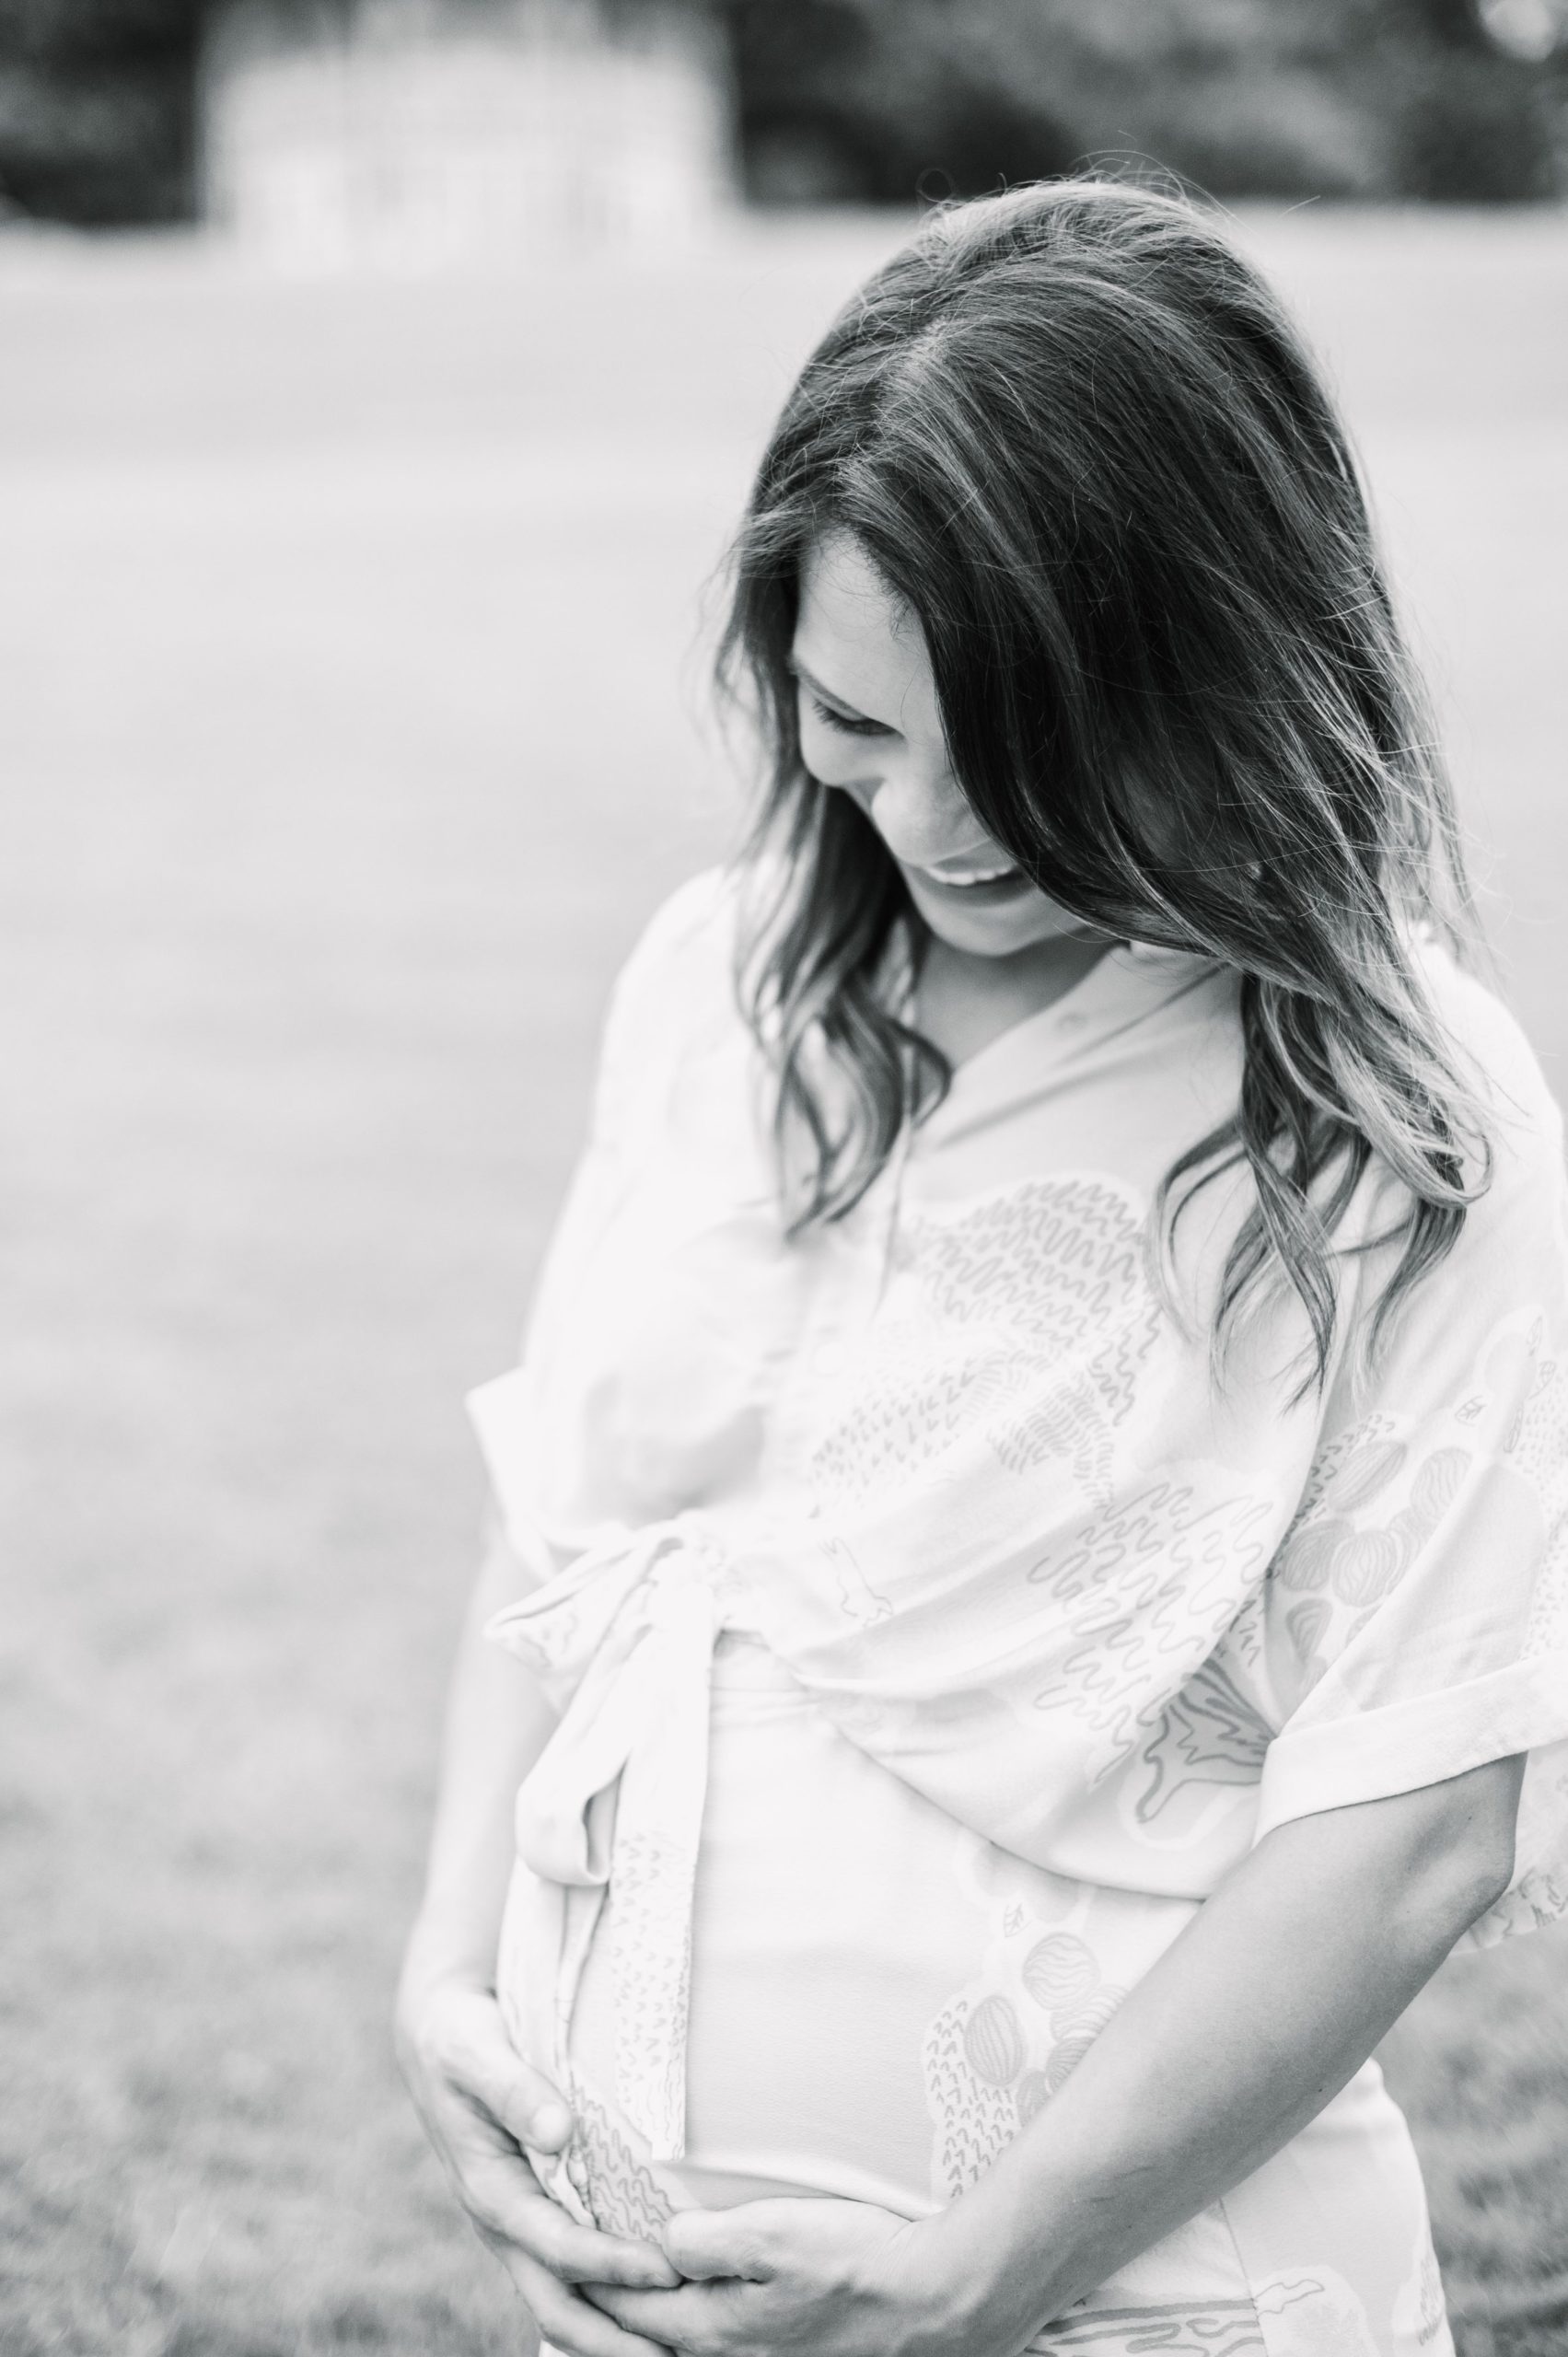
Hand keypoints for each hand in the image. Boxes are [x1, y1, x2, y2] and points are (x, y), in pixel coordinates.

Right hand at [395, 1972, 681, 2355]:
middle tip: (677, 2353)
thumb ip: (515, 2091)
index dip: (611, 2265)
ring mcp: (521, 2223)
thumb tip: (559, 2131)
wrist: (438, 2034)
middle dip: (613, 2339)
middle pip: (559, 2304)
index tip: (665, 2273)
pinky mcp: (536, 2212)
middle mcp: (505, 2221)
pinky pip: (572, 2271)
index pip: (557, 2247)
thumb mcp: (477, 2053)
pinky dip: (610, 2297)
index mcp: (491, 2192)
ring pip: (566, 2298)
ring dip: (615, 2330)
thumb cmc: (459, 2040)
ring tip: (675, 2345)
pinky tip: (654, 2303)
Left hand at [588, 2196, 993, 2356]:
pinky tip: (698, 2324)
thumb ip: (705, 2241)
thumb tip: (657, 2243)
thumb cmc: (857, 2262)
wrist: (937, 2307)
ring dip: (645, 2338)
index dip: (587, 2285)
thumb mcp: (774, 2234)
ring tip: (617, 2314)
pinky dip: (688, 2343)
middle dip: (601, 2322)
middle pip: (644, 2350)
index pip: (627, 2313)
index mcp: (712, 2332)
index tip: (554, 2260)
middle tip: (564, 2293)